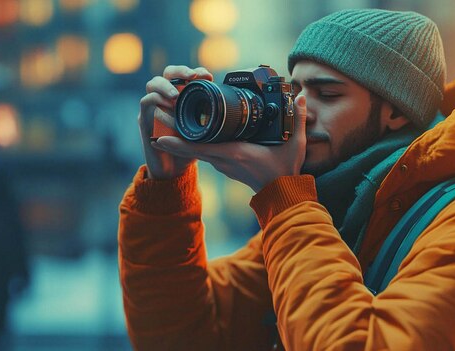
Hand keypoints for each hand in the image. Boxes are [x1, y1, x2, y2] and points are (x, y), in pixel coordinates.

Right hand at [138, 65, 213, 178]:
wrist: (174, 169)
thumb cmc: (189, 148)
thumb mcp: (205, 131)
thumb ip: (211, 118)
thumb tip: (227, 105)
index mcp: (182, 97)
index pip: (186, 75)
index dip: (196, 72)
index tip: (208, 76)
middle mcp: (166, 98)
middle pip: (168, 73)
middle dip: (180, 71)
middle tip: (191, 77)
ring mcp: (154, 107)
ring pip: (153, 83)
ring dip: (165, 86)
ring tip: (176, 96)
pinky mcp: (145, 118)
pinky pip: (146, 102)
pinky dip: (156, 101)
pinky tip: (168, 107)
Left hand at [152, 95, 307, 192]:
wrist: (282, 193)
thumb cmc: (285, 170)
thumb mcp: (295, 144)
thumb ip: (297, 119)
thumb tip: (300, 96)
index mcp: (235, 153)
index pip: (201, 148)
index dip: (178, 143)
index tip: (158, 136)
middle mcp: (224, 160)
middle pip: (191, 148)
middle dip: (171, 136)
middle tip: (154, 120)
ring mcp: (223, 164)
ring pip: (195, 150)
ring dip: (179, 139)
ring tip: (162, 124)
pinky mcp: (225, 165)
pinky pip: (203, 153)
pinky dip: (191, 145)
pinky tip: (183, 135)